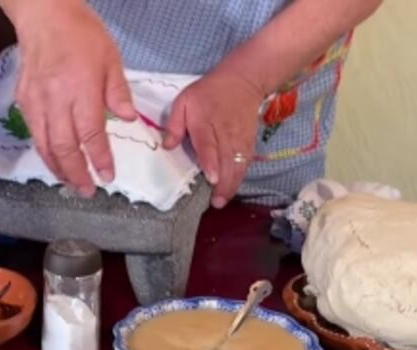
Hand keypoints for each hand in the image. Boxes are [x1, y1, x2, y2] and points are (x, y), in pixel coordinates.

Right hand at [10, 0, 136, 195]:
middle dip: (76, 173)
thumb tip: (128, 119)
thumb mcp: (110, 59)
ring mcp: (36, 101)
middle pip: (63, 147)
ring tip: (71, 182)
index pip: (91, 133)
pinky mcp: (23, 100)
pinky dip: (44, 152)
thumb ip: (118, 92)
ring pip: (44, 145)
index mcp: (81, 89)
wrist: (44, 16)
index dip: (99, 158)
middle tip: (87, 190)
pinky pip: (33, 133)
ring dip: (58, 168)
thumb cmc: (82, 35)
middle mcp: (55, 99)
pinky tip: (55, 160)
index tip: (107, 176)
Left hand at [163, 71, 264, 207]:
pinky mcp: (249, 142)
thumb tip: (167, 146)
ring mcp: (239, 139)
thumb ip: (174, 124)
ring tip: (223, 200)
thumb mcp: (184, 101)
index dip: (211, 162)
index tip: (211, 179)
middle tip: (216, 202)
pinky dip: (241, 176)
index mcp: (205, 123)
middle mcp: (224, 133)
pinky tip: (233, 188)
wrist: (243, 80)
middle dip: (223, 183)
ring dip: (232, 184)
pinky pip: (246, 162)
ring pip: (238, 164)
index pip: (209, 145)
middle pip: (226, 161)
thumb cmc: (208, 92)